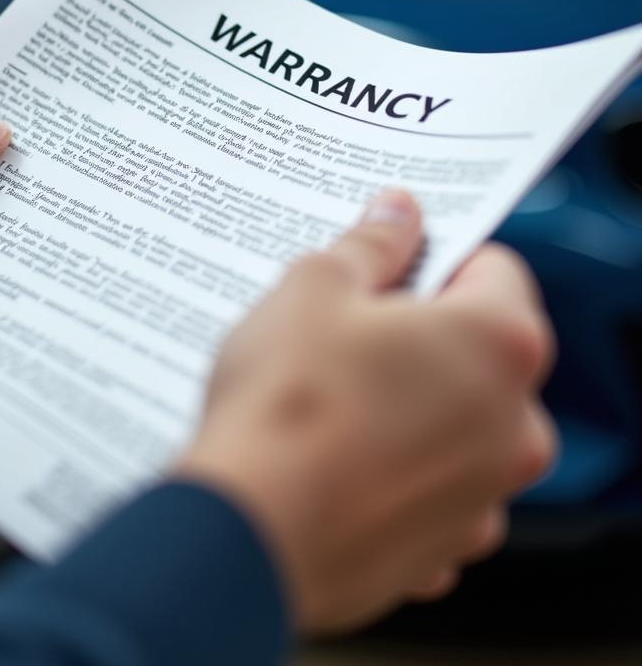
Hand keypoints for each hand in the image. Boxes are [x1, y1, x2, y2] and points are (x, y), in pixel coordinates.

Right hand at [178, 190, 555, 634]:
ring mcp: (484, 496)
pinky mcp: (443, 548)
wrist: (247, 532)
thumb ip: (370, 245)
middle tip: (344, 331)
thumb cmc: (284, 404)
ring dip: (410, 404)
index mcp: (498, 344)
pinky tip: (335, 461)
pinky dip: (394, 471)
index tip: (387, 264)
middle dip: (419, 334)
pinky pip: (429, 490)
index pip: (493, 268)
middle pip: (479, 350)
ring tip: (331, 399)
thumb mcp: (315, 289)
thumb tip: (396, 215)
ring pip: (456, 423)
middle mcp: (515, 424)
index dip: (435, 255)